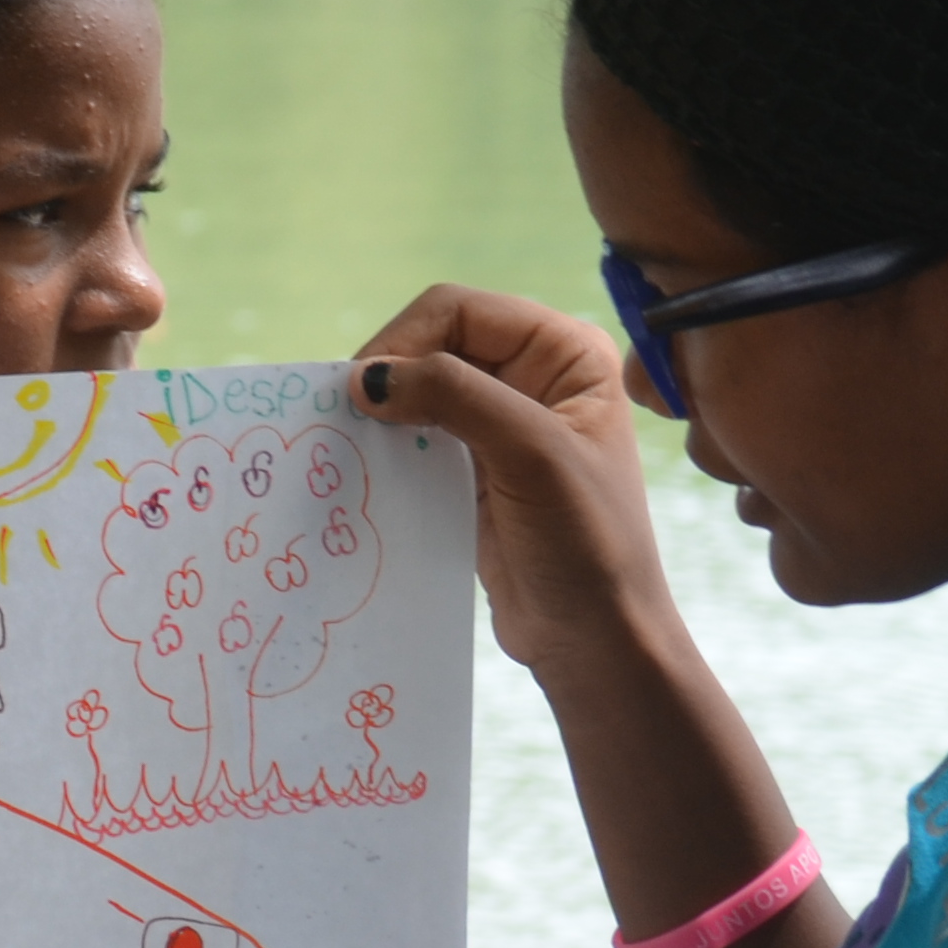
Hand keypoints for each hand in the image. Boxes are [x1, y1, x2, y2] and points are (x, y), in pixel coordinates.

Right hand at [352, 286, 679, 692]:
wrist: (594, 636)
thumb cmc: (585, 542)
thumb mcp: (529, 454)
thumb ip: (454, 397)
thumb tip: (366, 377)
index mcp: (565, 352)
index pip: (459, 311)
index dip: (405, 341)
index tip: (366, 395)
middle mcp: (535, 375)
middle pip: (432, 343)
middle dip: (390, 375)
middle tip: (352, 422)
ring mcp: (502, 422)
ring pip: (419, 390)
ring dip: (384, 413)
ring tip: (353, 444)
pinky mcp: (474, 468)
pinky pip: (416, 436)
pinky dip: (387, 446)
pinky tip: (368, 468)